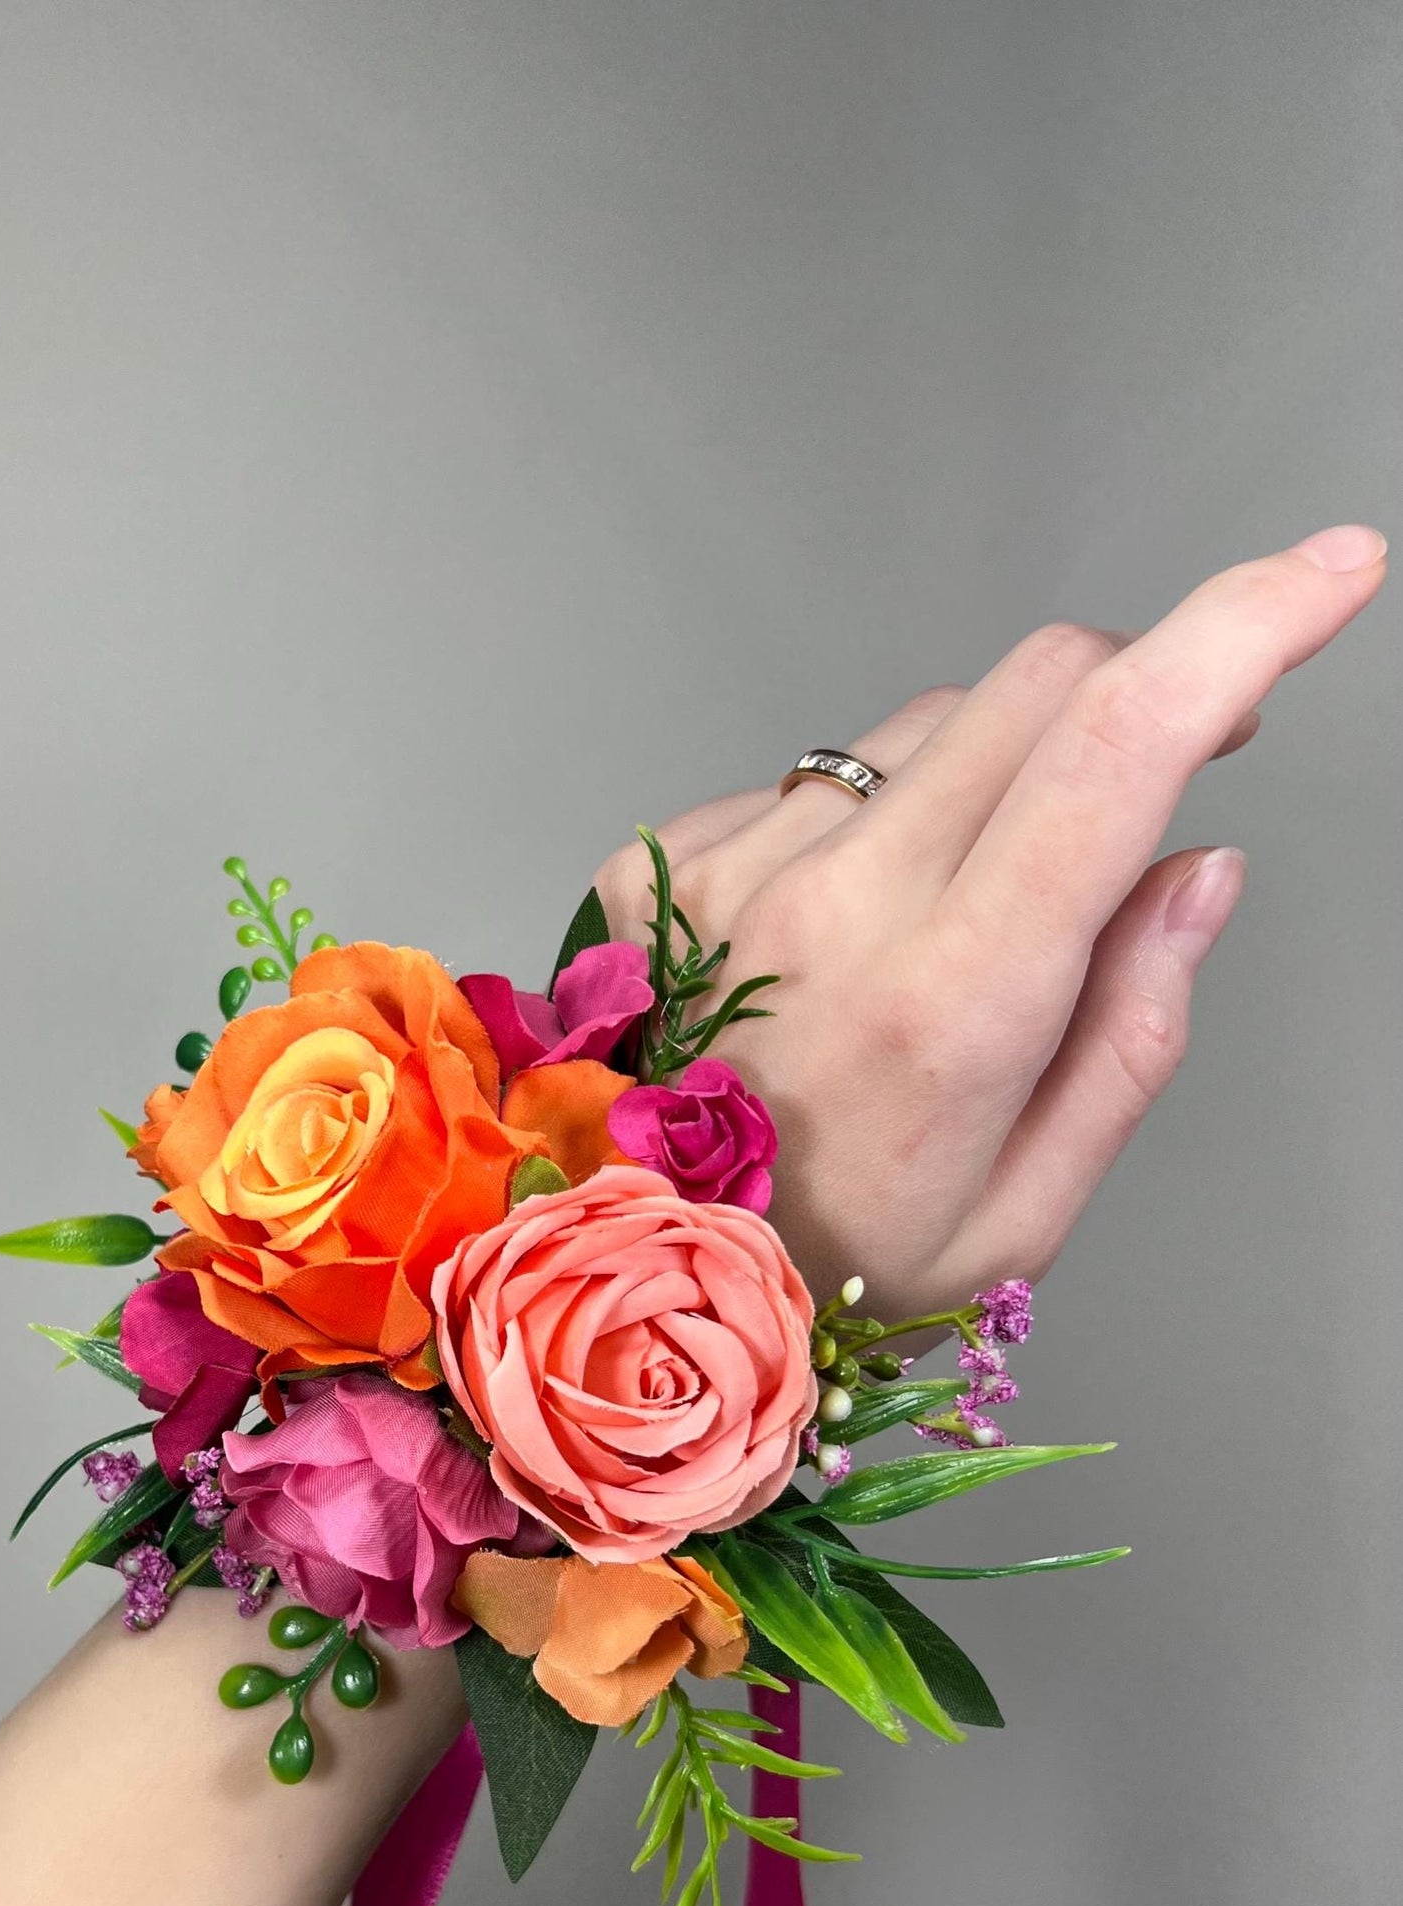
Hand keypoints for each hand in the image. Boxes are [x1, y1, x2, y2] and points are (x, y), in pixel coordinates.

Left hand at [593, 524, 1386, 1319]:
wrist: (629, 1279)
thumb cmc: (834, 1264)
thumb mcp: (1025, 1209)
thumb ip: (1132, 1031)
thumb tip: (1200, 868)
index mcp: (952, 1001)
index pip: (1115, 748)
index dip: (1243, 628)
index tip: (1329, 572)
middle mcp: (832, 907)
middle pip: (1039, 684)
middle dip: (1140, 689)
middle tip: (1179, 756)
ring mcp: (732, 872)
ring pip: (930, 727)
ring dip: (994, 775)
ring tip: (959, 923)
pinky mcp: (657, 864)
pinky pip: (814, 782)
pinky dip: (866, 828)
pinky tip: (840, 941)